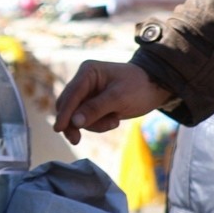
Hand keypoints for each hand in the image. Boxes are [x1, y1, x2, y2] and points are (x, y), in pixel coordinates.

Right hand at [53, 61, 170, 143]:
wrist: (155, 88)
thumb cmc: (139, 88)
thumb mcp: (119, 98)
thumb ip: (95, 109)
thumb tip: (74, 122)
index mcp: (88, 72)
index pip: (71, 95)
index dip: (64, 113)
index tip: (59, 129)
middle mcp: (83, 80)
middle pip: (67, 106)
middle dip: (76, 122)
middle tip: (77, 140)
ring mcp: (87, 92)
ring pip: (76, 115)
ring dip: (93, 124)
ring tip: (114, 122)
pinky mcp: (92, 103)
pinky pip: (86, 119)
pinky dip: (97, 124)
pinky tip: (114, 120)